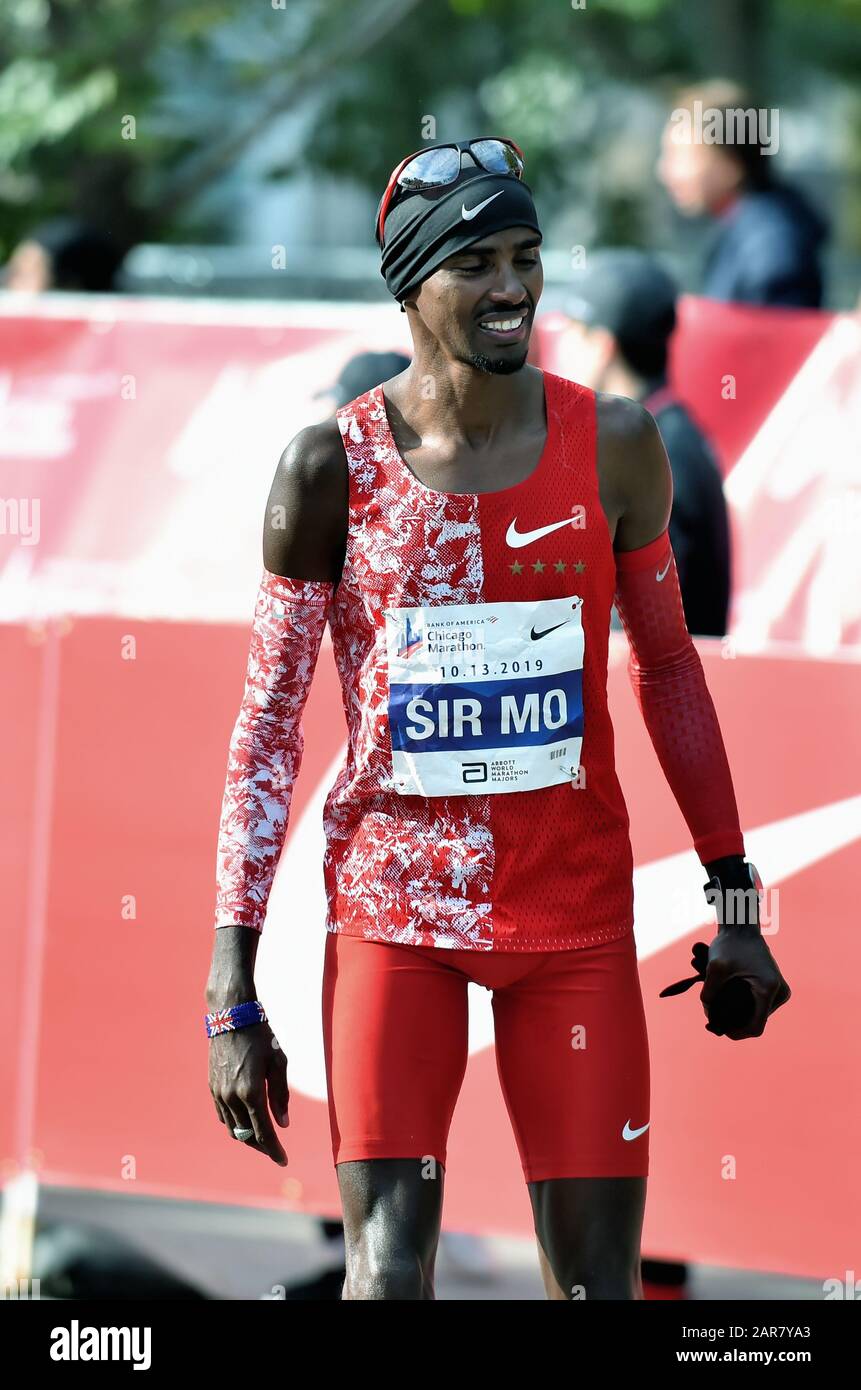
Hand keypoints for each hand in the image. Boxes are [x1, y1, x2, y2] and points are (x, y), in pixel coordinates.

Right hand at [208, 1020, 289, 1164]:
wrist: (232, 1017)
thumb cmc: (261, 1037)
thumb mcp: (279, 1063)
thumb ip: (281, 1095)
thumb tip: (283, 1124)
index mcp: (251, 1092)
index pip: (264, 1132)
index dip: (274, 1149)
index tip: (283, 1160)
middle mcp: (232, 1097)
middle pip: (246, 1135)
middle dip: (262, 1147)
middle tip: (275, 1151)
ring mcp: (219, 1093)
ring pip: (233, 1128)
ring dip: (247, 1138)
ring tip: (262, 1139)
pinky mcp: (212, 1088)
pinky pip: (223, 1116)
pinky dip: (235, 1125)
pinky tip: (246, 1123)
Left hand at [700, 928, 790, 1040]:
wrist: (742, 928)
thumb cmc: (730, 944)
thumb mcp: (716, 968)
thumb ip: (709, 993)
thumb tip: (709, 1016)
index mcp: (769, 989)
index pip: (755, 1027)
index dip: (736, 1033)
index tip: (718, 1029)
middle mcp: (780, 993)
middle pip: (756, 1022)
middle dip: (734, 1022)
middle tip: (712, 1018)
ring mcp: (779, 991)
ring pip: (756, 1014)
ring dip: (738, 1014)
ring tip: (717, 1007)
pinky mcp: (774, 987)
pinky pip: (758, 1005)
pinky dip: (743, 1006)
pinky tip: (726, 1001)